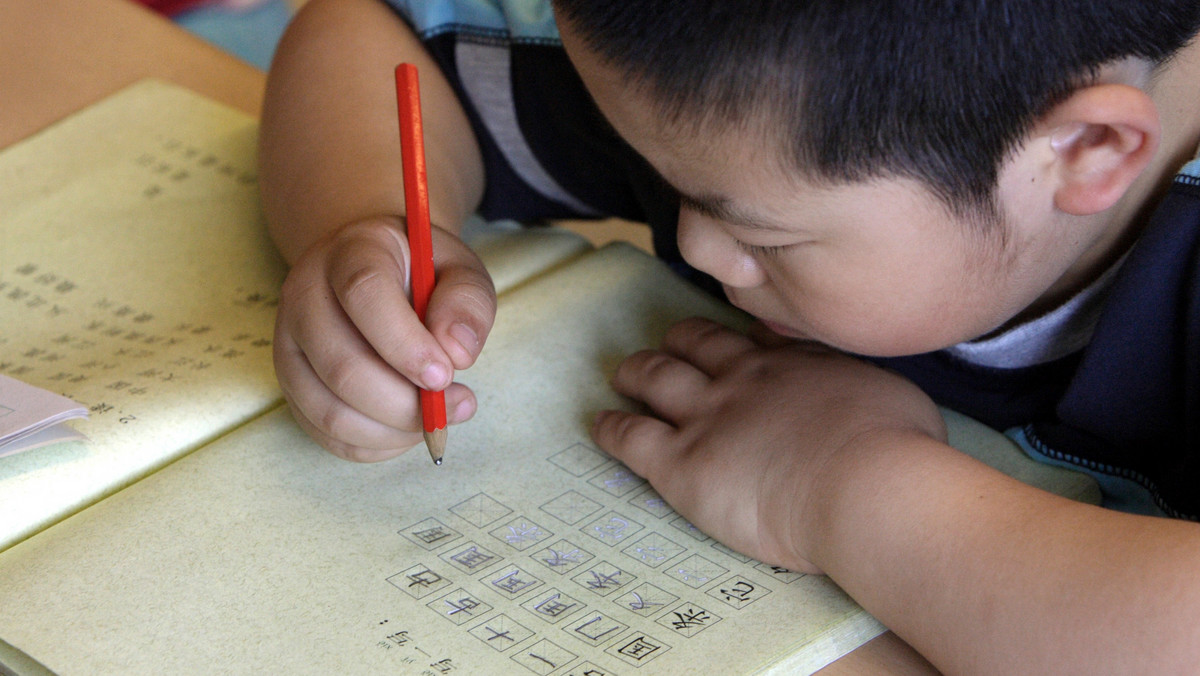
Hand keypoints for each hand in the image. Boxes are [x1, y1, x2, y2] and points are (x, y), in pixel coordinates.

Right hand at [273, 217, 495, 460]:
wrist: (376, 274)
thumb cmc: (422, 275)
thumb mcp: (459, 270)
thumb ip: (467, 302)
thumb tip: (456, 352)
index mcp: (350, 252)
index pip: (364, 294)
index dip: (406, 344)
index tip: (446, 375)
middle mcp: (305, 294)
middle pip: (342, 365)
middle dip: (405, 402)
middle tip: (457, 404)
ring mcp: (289, 343)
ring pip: (330, 409)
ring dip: (393, 428)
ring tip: (437, 418)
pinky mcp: (291, 384)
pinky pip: (327, 434)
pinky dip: (375, 445)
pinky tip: (408, 428)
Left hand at [591, 317, 945, 572]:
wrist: (865, 483)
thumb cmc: (896, 448)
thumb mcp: (893, 395)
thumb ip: (865, 390)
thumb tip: (872, 400)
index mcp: (796, 363)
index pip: (753, 337)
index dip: (733, 336)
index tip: (725, 338)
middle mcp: (745, 377)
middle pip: (696, 344)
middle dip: (677, 342)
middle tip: (666, 346)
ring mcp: (708, 415)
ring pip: (655, 378)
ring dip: (636, 372)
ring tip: (623, 373)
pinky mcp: (682, 461)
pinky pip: (632, 436)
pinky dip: (612, 428)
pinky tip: (601, 425)